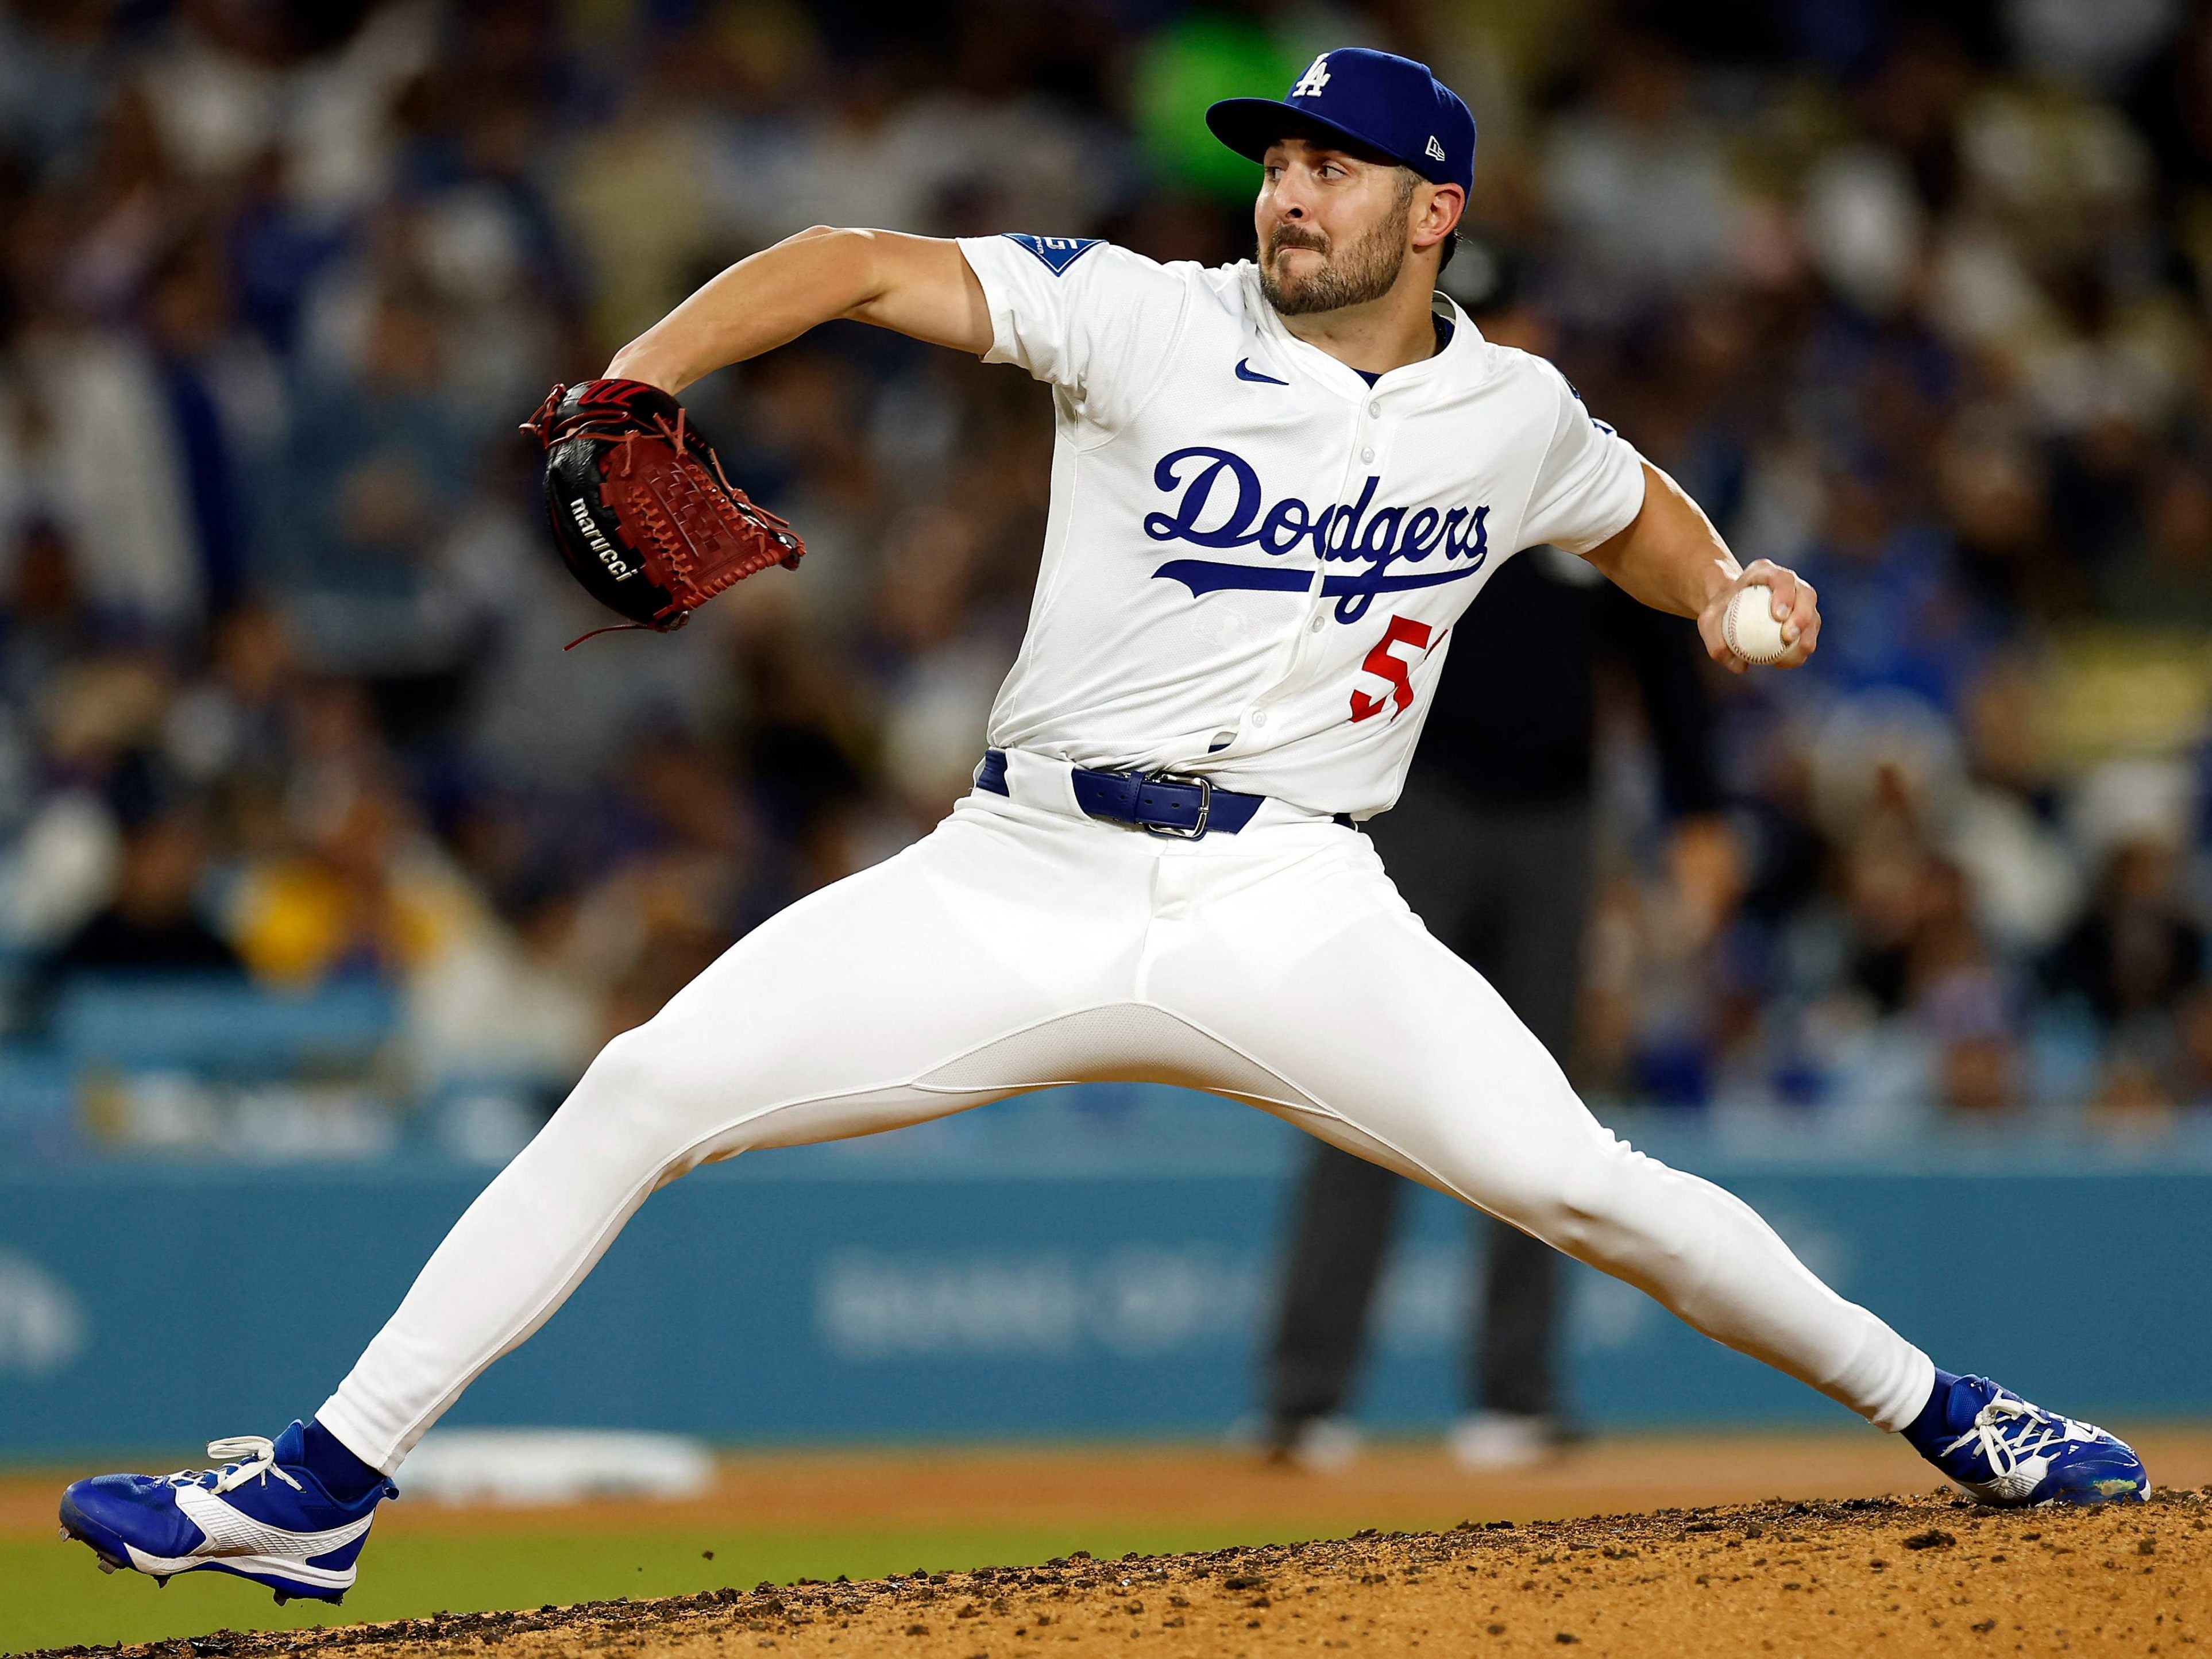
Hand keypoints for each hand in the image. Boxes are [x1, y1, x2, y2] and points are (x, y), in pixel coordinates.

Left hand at [1696, 558, 1819, 674]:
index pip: (1781, 578)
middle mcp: (1788, 582)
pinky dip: (1801, 648)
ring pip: (1813, 614)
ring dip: (1808, 635)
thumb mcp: (1707, 621)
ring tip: (1795, 654)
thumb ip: (1715, 640)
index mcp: (1764, 572)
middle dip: (1803, 615)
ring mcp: (1799, 600)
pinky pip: (1810, 633)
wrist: (1729, 609)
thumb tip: (1740, 666)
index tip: (1778, 616)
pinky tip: (1788, 662)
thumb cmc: (1719, 611)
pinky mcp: (1804, 618)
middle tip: (1789, 637)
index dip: (1785, 594)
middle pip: (1806, 594)